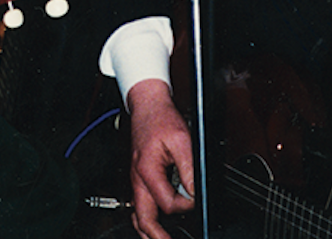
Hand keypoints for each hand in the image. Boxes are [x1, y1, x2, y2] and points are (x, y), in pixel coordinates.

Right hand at [124, 78, 194, 238]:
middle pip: (143, 218)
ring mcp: (136, 179)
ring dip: (148, 231)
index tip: (195, 198)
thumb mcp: (182, 140)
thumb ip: (189, 169)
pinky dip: (145, 219)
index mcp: (147, 171)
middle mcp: (138, 178)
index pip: (167, 203)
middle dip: (156, 236)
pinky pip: (138, 204)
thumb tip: (194, 192)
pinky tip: (153, 225)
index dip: (185, 205)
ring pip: (137, 214)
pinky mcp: (138, 177)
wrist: (147, 105)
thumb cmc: (161, 119)